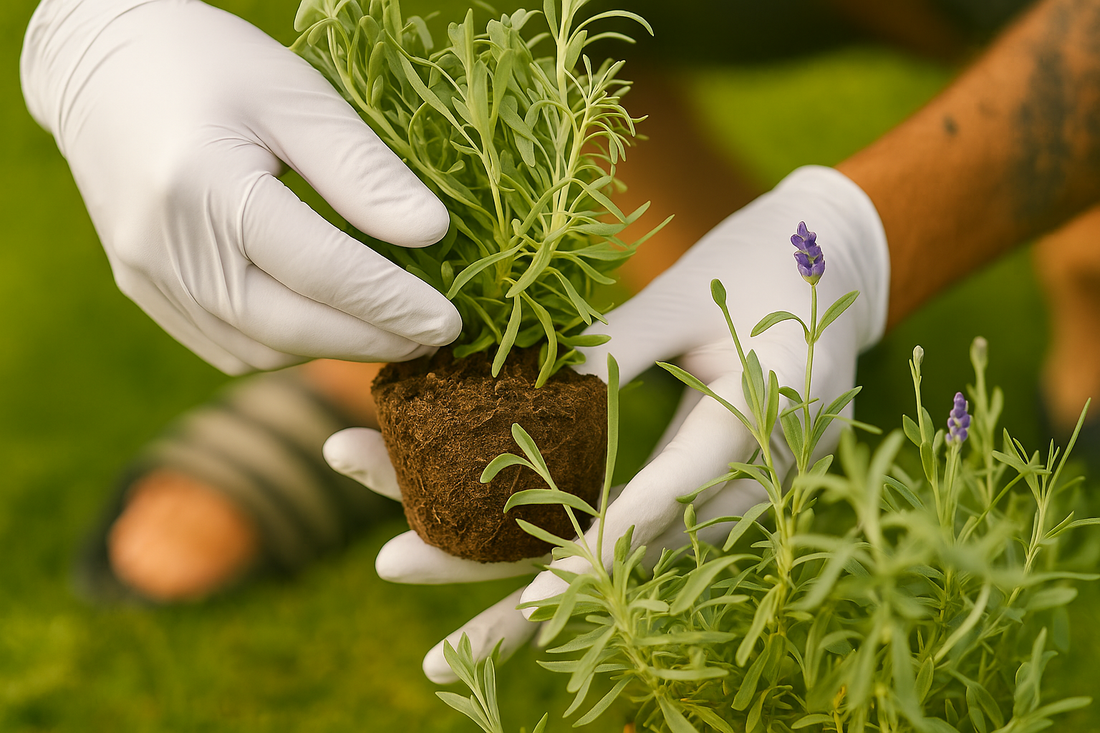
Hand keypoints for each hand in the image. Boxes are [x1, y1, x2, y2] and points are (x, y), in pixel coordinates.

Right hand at [21, 0, 460, 372]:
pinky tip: (327, 322)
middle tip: (432, 339)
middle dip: (371, 341)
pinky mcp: (142, 289)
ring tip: (389, 330)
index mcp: (204, 186)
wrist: (99, 65)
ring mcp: (147, 276)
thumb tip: (433, 233)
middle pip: (288, 326)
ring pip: (257, 348)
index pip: (321, 270)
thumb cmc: (210, 65)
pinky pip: (225, 345)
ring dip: (331, 347)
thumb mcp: (296, 97)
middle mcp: (166, 247)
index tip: (450, 322)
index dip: (392, 304)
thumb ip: (363, 170)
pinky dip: (286, 343)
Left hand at [324, 166, 889, 682]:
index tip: (534, 602)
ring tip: (468, 641)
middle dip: (541, 602)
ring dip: (555, 589)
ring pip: (646, 557)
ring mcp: (750, 489)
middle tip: (441, 662)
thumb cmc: (765, 262)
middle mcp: (760, 475)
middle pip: (643, 556)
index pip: (673, 495)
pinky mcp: (731, 486)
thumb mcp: (688, 292)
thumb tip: (509, 382)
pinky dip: (595, 556)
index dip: (603, 549)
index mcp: (761, 419)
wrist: (843, 261)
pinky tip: (525, 576)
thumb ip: (613, 341)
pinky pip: (660, 532)